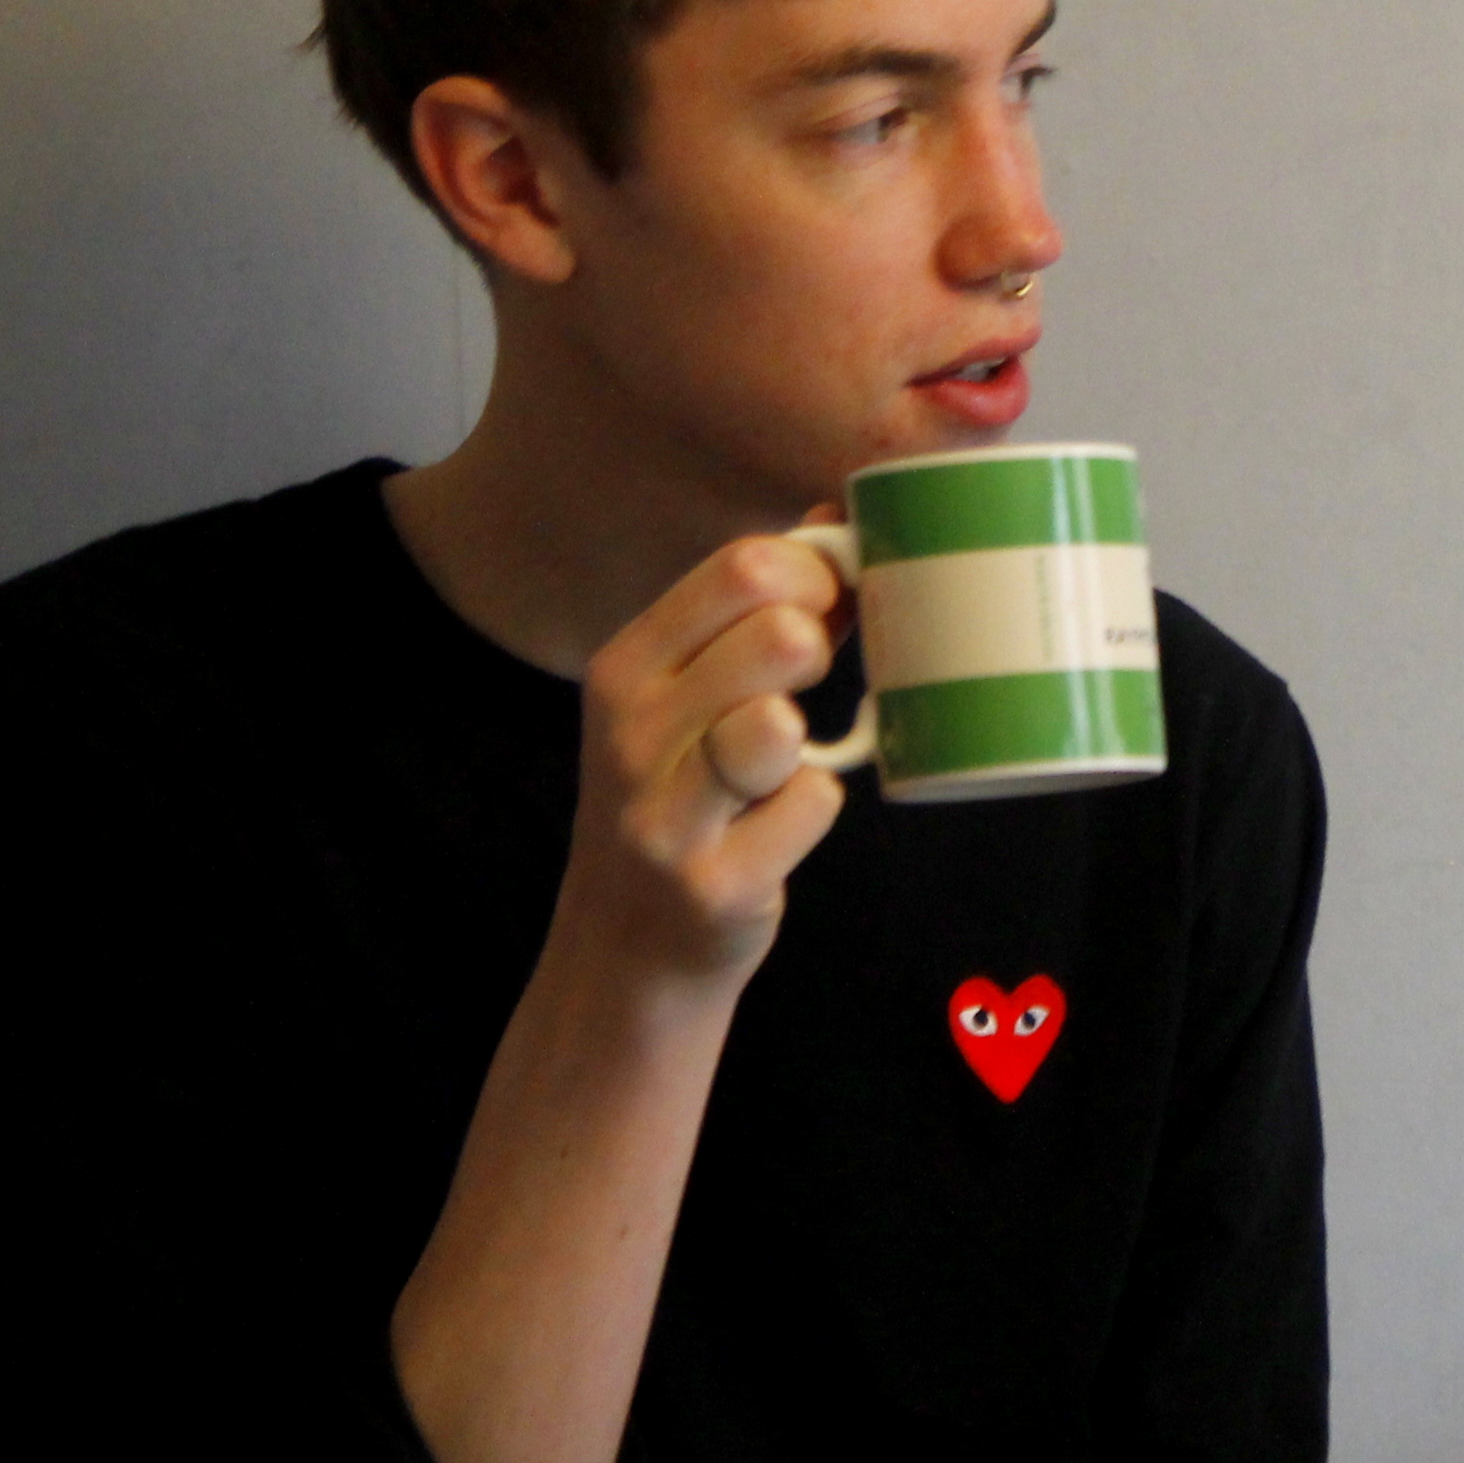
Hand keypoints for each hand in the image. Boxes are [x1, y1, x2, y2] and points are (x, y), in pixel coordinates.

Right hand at [552, 525, 856, 987]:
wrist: (630, 942)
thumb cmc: (681, 796)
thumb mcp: (685, 695)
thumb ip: (752, 613)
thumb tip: (836, 520)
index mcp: (627, 666)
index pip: (741, 568)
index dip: (815, 575)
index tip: (827, 608)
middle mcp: (633, 731)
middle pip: (775, 633)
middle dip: (819, 647)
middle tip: (811, 683)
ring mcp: (666, 811)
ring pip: (779, 724)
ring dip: (807, 735)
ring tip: (782, 755)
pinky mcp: (715, 882)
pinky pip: (814, 805)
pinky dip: (817, 806)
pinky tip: (782, 822)